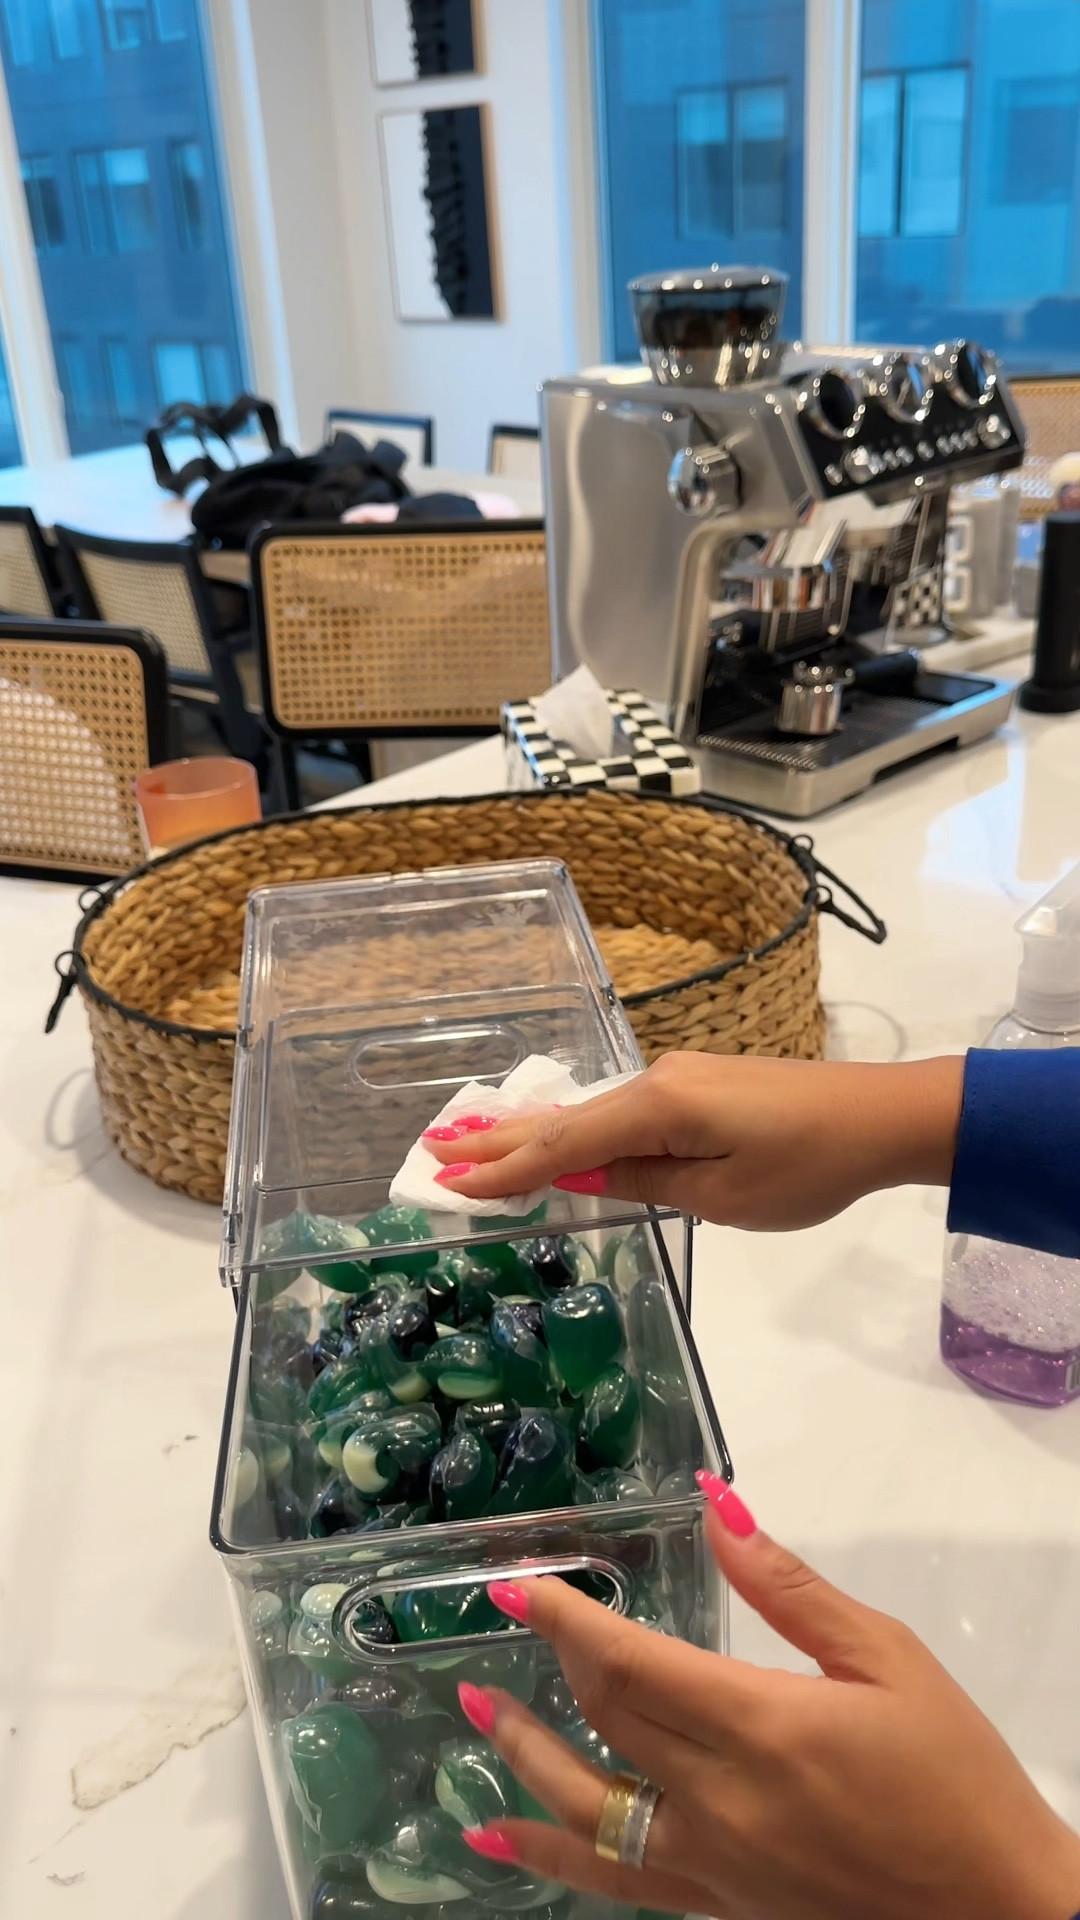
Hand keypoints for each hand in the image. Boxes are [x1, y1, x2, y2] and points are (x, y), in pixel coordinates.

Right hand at [428, 1052, 964, 1230]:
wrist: (879, 1117)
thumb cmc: (807, 1167)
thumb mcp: (723, 1198)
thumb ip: (644, 1183)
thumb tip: (582, 1179)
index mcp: (657, 1108)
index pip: (562, 1147)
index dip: (502, 1170)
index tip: (444, 1183)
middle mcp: (656, 1081)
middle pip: (563, 1120)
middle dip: (497, 1140)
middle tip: (431, 1151)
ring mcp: (676, 1077)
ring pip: (587, 1112)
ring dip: (530, 1132)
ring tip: (470, 1143)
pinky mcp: (695, 1084)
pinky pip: (617, 1109)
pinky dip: (574, 1127)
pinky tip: (553, 1135)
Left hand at [458, 1481, 1079, 1919]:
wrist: (1001, 1914)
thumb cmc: (954, 1774)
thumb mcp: (888, 1660)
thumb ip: (790, 1587)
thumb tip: (718, 1507)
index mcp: (759, 1728)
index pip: (631, 1663)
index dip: (566, 1619)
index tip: (518, 1584)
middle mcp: (718, 1801)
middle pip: (604, 1722)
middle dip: (547, 1663)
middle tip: (500, 1618)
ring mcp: (712, 1865)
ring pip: (587, 1809)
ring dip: (521, 1757)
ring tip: (468, 1715)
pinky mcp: (719, 1907)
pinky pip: (616, 1879)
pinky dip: (552, 1855)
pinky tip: (502, 1834)